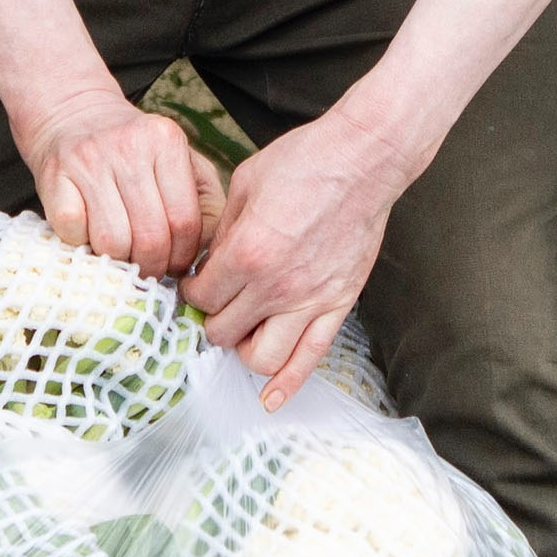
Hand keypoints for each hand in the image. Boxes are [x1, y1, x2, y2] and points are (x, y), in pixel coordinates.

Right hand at [19, 97, 219, 278]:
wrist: (73, 113)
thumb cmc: (133, 150)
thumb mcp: (178, 160)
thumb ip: (203, 199)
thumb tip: (209, 250)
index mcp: (167, 141)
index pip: (185, 221)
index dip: (183, 257)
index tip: (177, 267)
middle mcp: (129, 146)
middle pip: (151, 237)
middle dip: (153, 267)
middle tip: (150, 271)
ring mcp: (89, 160)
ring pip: (113, 241)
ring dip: (118, 261)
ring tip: (122, 256)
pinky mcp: (55, 176)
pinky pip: (74, 232)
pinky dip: (82, 245)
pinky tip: (89, 236)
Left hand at [186, 109, 421, 404]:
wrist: (363, 157)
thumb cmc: (304, 161)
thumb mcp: (245, 184)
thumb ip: (223, 231)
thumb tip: (209, 261)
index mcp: (247, 253)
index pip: (201, 297)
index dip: (192, 291)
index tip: (197, 282)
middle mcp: (277, 286)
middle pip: (223, 333)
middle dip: (212, 319)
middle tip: (216, 303)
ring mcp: (311, 300)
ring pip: (262, 359)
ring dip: (243, 349)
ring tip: (244, 328)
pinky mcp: (339, 304)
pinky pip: (311, 358)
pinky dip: (287, 384)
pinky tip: (269, 399)